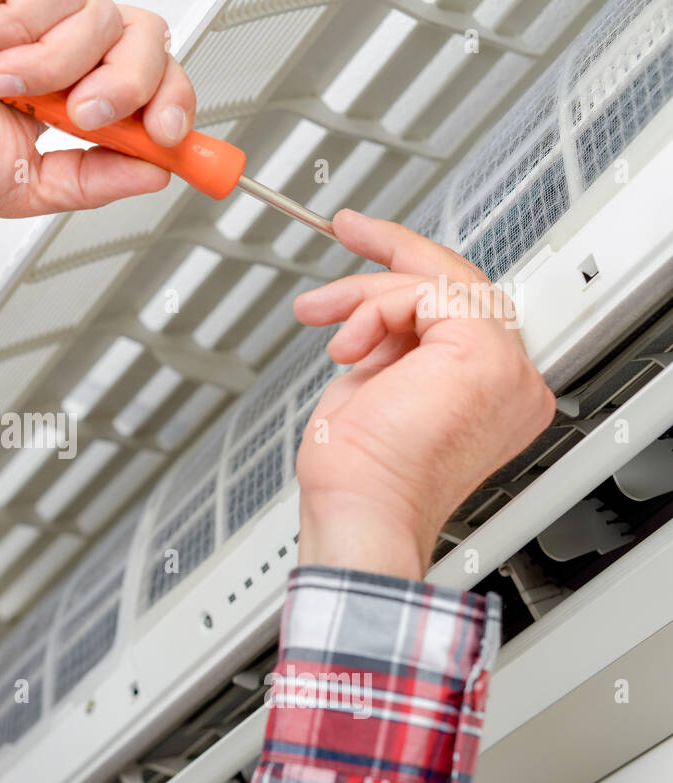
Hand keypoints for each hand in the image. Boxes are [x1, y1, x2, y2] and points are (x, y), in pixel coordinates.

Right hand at [0, 0, 197, 216]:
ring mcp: (53, 11)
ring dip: (53, 67)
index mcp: (78, 100)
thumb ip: (92, 184)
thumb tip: (153, 174)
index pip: (158, 90)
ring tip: (1, 83)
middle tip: (82, 113)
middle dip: (130, 89)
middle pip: (153, 47)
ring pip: (109, 25)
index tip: (169, 139)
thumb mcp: (22, 188)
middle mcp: (73, 52)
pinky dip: (21, 32)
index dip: (176, 109)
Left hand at [292, 209, 556, 579]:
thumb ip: (391, 346)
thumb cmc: (357, 474)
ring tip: (319, 314)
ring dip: (366, 292)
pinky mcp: (482, 353)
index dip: (412, 271)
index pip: (463, 309)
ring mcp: (505, 367)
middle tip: (346, 228)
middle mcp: (510, 380)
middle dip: (394, 251)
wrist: (357, 507)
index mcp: (491, 393)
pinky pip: (424, 292)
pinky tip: (348, 347)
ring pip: (438, 281)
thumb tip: (376, 316)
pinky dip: (373, 309)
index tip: (362, 242)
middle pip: (461, 283)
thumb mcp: (373, 386)